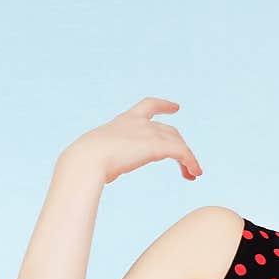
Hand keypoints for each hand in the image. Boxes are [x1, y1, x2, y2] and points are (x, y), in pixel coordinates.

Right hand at [61, 97, 202, 182]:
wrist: (87, 159)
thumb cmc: (85, 161)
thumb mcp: (97, 156)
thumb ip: (104, 160)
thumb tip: (101, 174)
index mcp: (123, 121)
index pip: (148, 106)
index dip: (163, 105)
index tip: (176, 107)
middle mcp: (139, 123)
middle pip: (169, 131)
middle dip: (180, 145)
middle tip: (188, 162)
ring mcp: (149, 132)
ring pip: (178, 143)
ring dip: (189, 159)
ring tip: (194, 174)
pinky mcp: (157, 145)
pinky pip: (182, 153)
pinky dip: (191, 162)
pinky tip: (194, 173)